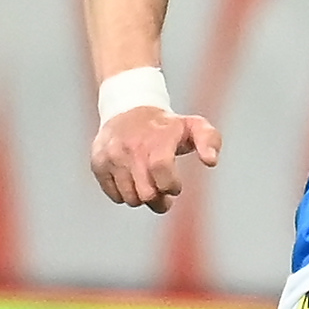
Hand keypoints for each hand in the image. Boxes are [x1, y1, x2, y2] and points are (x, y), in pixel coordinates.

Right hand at [91, 103, 221, 211]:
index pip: (162, 172)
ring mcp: (111, 155)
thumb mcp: (194, 126)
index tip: (175, 185)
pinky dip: (125, 193)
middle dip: (159, 199)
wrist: (127, 109)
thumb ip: (210, 140)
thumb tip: (211, 161)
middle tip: (163, 190)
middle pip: (146, 194)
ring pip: (130, 198)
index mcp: (156, 139)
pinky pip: (114, 196)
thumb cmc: (167, 126)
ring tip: (148, 183)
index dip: (171, 186)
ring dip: (142, 197)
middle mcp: (131, 147)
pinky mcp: (98, 163)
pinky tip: (132, 179)